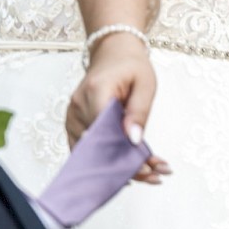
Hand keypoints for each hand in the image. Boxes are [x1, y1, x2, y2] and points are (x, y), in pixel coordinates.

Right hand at [66, 34, 170, 183]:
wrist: (112, 53)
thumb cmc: (130, 66)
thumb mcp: (145, 84)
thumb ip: (139, 112)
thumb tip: (133, 140)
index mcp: (96, 92)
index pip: (106, 132)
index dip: (124, 153)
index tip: (147, 166)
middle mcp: (78, 107)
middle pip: (99, 148)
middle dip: (126, 166)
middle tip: (155, 175)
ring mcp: (72, 117)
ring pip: (92, 154)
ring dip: (119, 166)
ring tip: (150, 172)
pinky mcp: (73, 125)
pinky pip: (87, 151)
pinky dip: (107, 161)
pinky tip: (129, 167)